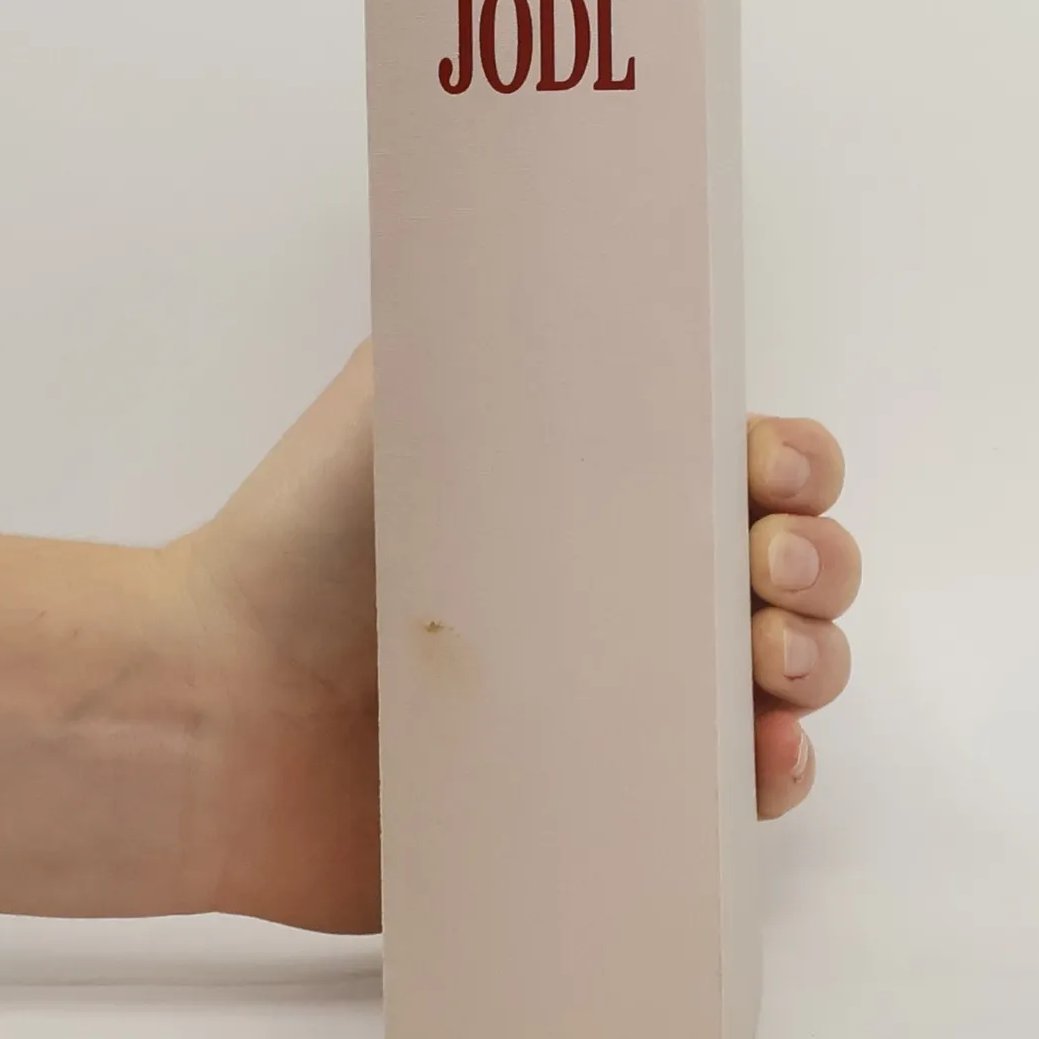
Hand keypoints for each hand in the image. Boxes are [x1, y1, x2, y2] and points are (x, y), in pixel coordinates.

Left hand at [170, 341, 860, 932]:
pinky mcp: (598, 808)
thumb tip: (588, 230)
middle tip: (770, 575)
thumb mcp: (400, 388)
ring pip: (776, 684)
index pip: (745, 470)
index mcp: (599, 496)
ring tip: (773, 672)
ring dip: (815, 667)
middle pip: (788, 575)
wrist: (218, 709)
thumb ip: (491, 312)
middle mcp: (624, 596)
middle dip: (819, 568)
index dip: (794, 469)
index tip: (773, 475)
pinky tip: (764, 766)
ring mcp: (619, 705)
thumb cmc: (301, 544)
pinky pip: (720, 802)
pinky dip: (771, 783)